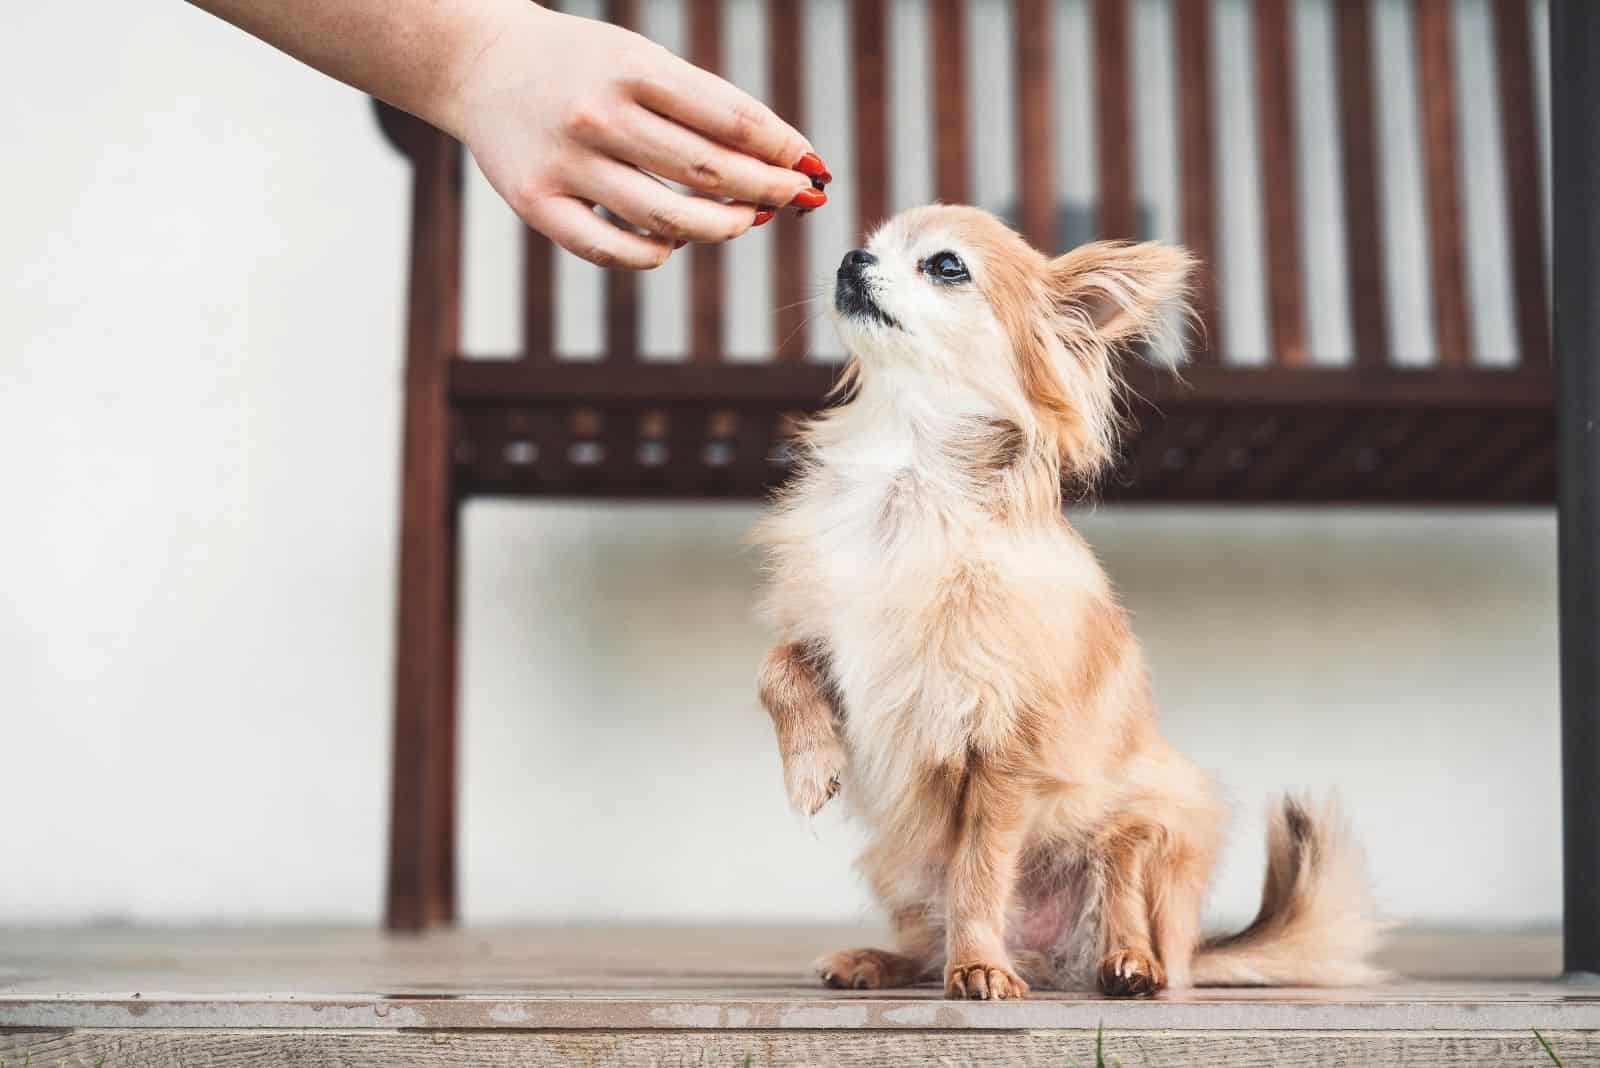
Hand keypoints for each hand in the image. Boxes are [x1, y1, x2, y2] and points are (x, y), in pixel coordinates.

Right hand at [445, 3, 826, 268]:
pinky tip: (673, 241)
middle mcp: (599, 114)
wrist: (480, 66)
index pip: (729, 118)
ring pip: (667, 219)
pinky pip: (614, 251)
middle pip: (707, 171)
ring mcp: (566, 163)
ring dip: (721, 228)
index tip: (812, 168)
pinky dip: (657, 254)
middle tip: (795, 200)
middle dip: (765, 191)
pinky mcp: (538, 205)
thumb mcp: (641, 61)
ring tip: (744, 222)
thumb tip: (783, 158)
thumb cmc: (582, 66)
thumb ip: (705, 104)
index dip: (781, 149)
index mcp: (632, 68)